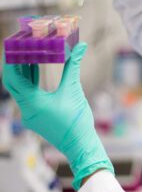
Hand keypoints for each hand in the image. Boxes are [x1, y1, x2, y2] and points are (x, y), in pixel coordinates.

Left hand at [2, 43, 113, 189]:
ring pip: (19, 89)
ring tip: (27, 53)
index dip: (11, 61)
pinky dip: (29, 83)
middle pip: (13, 83)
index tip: (13, 46)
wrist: (80, 145)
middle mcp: (26, 110)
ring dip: (22, 73)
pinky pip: (26, 96)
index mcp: (32, 103)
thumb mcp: (74, 90)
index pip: (13, 78)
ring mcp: (29, 115)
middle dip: (15, 64)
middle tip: (18, 47)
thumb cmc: (77, 121)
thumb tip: (80, 47)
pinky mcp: (35, 118)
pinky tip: (34, 70)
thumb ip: (73, 66)